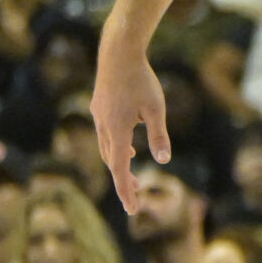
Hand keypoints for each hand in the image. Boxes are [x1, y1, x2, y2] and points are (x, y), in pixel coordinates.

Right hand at [92, 31, 169, 212]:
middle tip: (137, 197)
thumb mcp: (156, 108)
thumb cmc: (141, 79)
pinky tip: (130, 146)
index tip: (132, 209)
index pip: (120, 169)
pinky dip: (116, 147)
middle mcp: (103, 126)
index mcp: (117, 130)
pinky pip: (106, 135)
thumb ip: (159, 135)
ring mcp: (98, 116)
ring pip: (107, 148)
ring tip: (134, 177)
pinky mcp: (98, 108)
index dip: (126, 190)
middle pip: (112, 162)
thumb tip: (164, 160)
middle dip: (124, 181)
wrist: (118, 53)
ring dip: (120, 164)